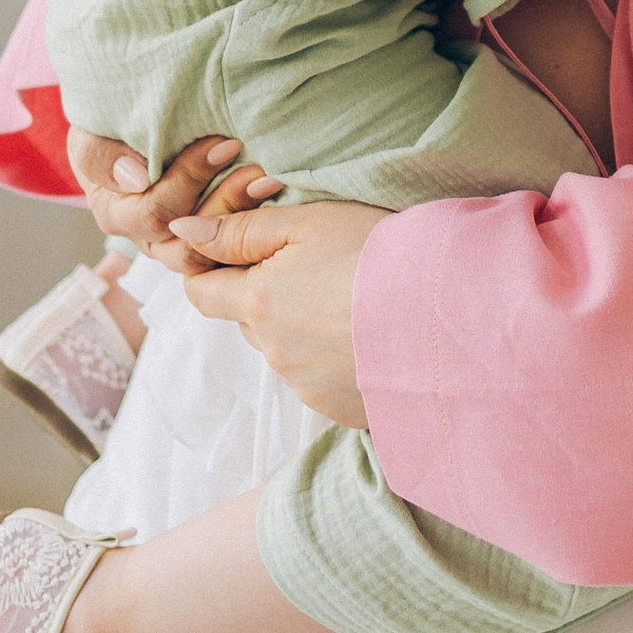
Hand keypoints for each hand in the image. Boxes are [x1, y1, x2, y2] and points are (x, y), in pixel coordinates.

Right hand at [66, 126, 278, 272]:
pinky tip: (273, 195)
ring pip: (209, 252)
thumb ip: (103, 154)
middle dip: (223, 200)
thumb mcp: (94, 130)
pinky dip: (251, 222)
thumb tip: (137, 179)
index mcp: (113, 211)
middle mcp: (144, 235)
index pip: (152, 213)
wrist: (139, 116)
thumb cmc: (114, 122)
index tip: (224, 145)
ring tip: (268, 182)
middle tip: (256, 166)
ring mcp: (175, 241)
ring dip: (241, 216)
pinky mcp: (204, 241)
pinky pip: (228, 249)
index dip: (189, 181)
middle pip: (185, 238)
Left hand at [180, 198, 382, 428]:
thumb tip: (182, 233)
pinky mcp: (342, 409)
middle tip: (318, 268)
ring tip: (352, 301)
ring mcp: (308, 387)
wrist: (451, 311)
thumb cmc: (380, 253)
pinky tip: (369, 335)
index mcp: (257, 304)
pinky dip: (334, 358)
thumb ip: (240, 230)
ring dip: (303, 328)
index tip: (246, 251)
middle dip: (266, 295)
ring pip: (284, 350)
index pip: (201, 292)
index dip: (213, 268)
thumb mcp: (308, 223)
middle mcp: (274, 353)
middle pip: (247, 320)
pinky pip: (320, 380)